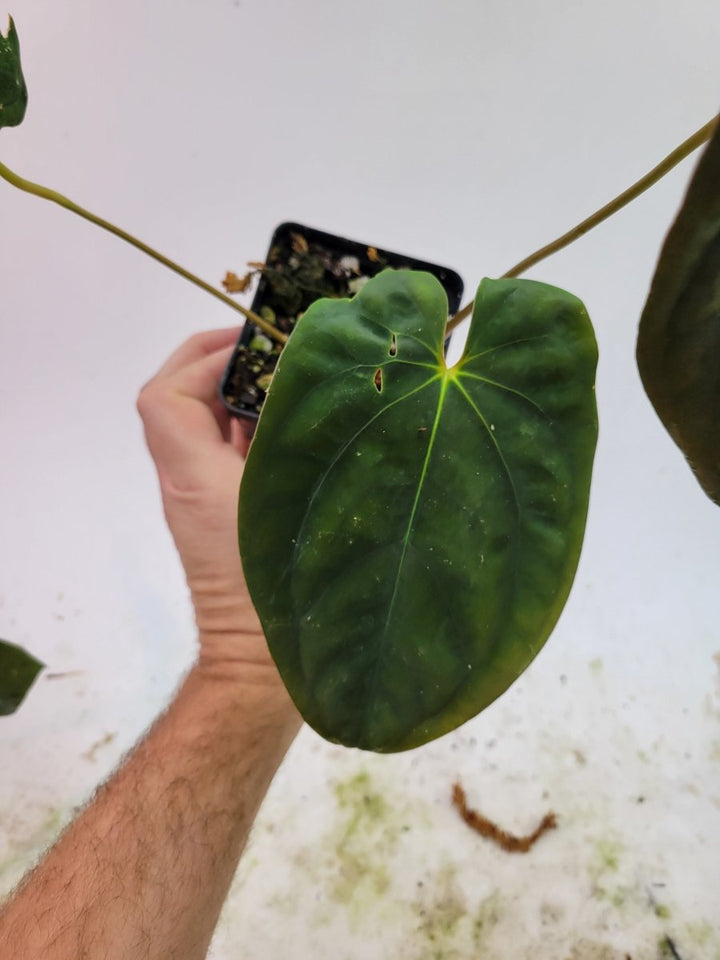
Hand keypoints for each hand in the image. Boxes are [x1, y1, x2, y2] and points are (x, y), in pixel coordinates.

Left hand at [137, 327, 274, 679]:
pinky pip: (231, 455)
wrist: (265, 667)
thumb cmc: (276, 587)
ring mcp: (207, 501)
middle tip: (282, 353)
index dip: (202, 356)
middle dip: (225, 367)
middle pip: (182, 404)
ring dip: (243, 396)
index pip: (166, 396)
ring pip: (207, 428)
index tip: (256, 343)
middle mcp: (189, 482)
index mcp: (193, 475)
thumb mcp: (284, 502)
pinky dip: (258, 429)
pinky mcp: (229, 517)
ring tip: (299, 378)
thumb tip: (306, 382)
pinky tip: (305, 424)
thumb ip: (290, 439)